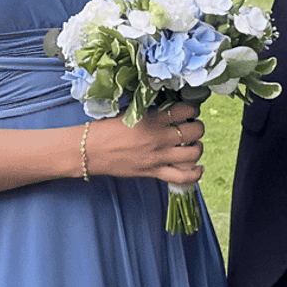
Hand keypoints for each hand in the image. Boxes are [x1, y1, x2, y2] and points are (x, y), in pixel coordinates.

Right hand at [87, 103, 204, 189]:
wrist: (89, 151)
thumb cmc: (105, 130)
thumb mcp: (129, 114)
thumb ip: (150, 113)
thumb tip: (167, 111)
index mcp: (151, 119)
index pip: (184, 111)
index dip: (191, 110)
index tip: (188, 112)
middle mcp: (158, 137)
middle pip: (194, 131)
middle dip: (197, 128)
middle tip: (191, 127)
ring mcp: (158, 157)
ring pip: (193, 153)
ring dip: (197, 148)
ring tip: (192, 145)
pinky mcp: (153, 172)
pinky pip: (183, 176)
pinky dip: (195, 173)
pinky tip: (197, 167)